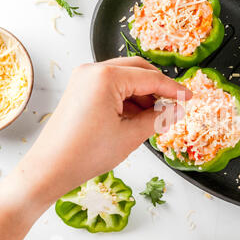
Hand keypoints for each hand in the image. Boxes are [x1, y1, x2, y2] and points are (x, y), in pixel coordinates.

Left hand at [14, 57, 191, 203]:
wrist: (50, 169)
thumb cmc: (85, 154)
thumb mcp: (130, 136)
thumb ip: (159, 118)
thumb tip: (177, 110)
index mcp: (105, 77)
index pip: (150, 78)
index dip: (174, 89)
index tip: (190, 98)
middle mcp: (92, 71)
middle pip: (138, 70)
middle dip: (158, 88)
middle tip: (175, 105)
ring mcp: (84, 79)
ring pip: (125, 78)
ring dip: (143, 95)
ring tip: (156, 118)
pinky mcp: (81, 90)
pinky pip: (112, 87)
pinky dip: (128, 99)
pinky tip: (138, 117)